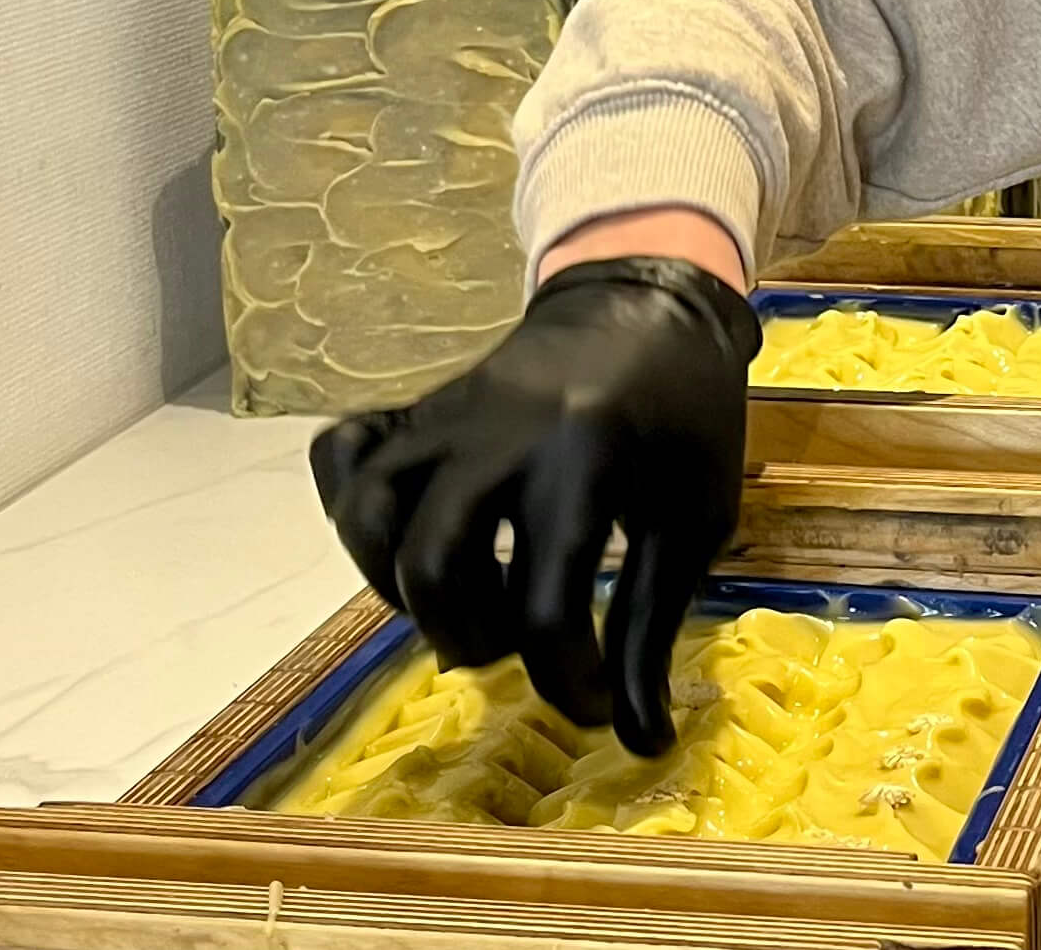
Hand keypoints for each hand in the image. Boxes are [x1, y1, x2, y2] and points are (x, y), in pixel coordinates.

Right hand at [309, 256, 760, 757]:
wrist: (651, 300)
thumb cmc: (686, 414)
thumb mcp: (694, 517)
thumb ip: (654, 628)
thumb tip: (642, 740)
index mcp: (586, 459)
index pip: (548, 607)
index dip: (569, 685)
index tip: (596, 705)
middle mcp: (502, 434)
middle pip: (435, 563)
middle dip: (471, 634)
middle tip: (518, 638)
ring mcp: (451, 415)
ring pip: (373, 514)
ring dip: (404, 586)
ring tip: (464, 601)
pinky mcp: (423, 408)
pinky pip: (345, 453)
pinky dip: (354, 509)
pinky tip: (402, 539)